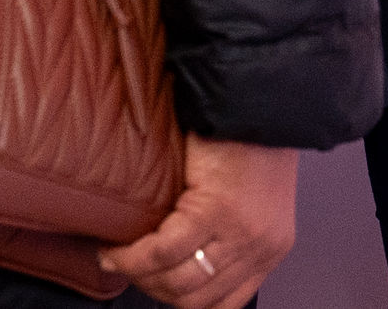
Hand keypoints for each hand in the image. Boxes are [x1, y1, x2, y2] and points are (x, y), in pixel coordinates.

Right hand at [100, 136, 296, 308]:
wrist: (257, 99)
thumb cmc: (249, 144)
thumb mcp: (250, 203)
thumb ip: (224, 239)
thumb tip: (180, 265)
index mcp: (271, 250)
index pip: (221, 304)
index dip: (178, 299)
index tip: (152, 285)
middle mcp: (261, 247)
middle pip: (192, 299)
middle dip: (151, 288)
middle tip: (126, 268)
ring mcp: (242, 233)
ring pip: (175, 281)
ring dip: (138, 275)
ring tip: (117, 257)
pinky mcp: (216, 210)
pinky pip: (162, 250)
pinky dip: (132, 256)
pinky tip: (116, 248)